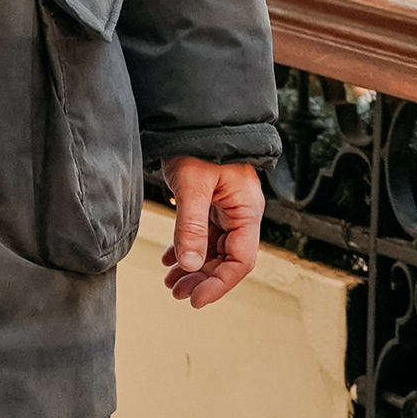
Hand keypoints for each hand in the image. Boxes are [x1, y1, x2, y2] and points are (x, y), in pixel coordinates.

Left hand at [161, 158, 264, 306]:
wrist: (194, 118)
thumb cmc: (200, 146)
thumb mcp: (193, 185)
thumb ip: (191, 226)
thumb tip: (189, 265)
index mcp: (246, 211)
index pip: (241, 260)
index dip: (220, 283)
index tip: (197, 299)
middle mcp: (240, 214)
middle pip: (227, 259)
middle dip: (203, 279)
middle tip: (177, 293)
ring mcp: (225, 209)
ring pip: (213, 250)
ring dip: (193, 268)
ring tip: (170, 284)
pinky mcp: (210, 204)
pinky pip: (203, 235)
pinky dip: (187, 249)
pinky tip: (170, 261)